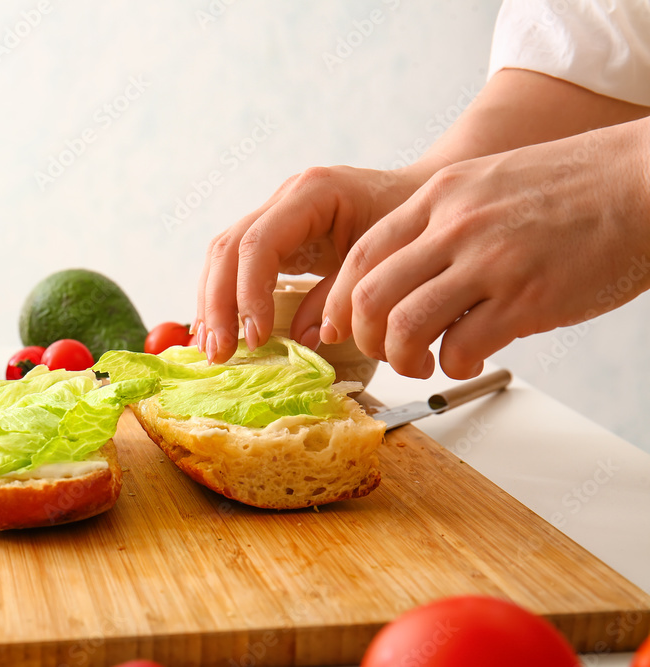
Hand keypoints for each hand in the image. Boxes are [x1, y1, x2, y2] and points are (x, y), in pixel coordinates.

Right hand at [194, 164, 434, 363]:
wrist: (425, 197)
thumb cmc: (413, 226)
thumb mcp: (384, 263)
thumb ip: (341, 298)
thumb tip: (302, 340)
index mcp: (313, 193)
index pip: (259, 244)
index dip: (250, 293)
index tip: (257, 338)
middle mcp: (285, 198)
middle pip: (228, 248)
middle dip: (219, 304)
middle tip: (220, 352)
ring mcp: (275, 213)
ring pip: (222, 256)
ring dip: (213, 304)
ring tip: (213, 348)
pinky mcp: (275, 236)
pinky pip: (235, 264)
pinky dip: (225, 299)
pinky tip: (223, 331)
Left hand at [321, 118, 649, 378]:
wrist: (644, 181)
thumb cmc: (574, 186)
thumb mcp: (488, 182)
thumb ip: (442, 222)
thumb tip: (409, 275)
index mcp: (440, 197)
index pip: (361, 256)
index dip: (339, 301)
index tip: (341, 326)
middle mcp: (455, 226)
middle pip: (370, 296)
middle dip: (365, 338)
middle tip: (384, 351)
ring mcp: (490, 262)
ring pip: (404, 326)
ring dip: (403, 359)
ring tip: (423, 363)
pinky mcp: (527, 298)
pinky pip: (462, 348)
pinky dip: (454, 366)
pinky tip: (468, 359)